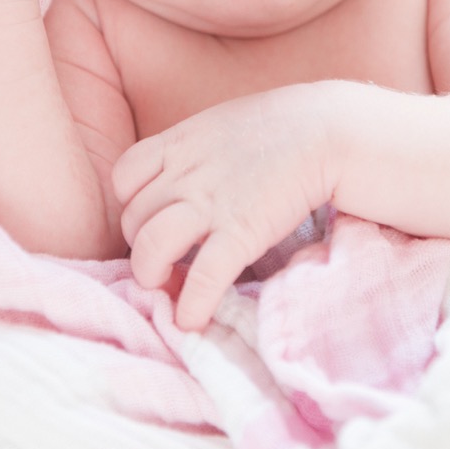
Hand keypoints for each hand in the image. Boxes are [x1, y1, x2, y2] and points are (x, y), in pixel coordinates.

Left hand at [112, 88, 333, 331]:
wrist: (325, 132)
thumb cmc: (276, 129)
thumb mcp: (217, 128)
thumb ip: (192, 154)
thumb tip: (180, 182)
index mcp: (177, 145)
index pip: (124, 178)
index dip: (131, 203)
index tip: (150, 218)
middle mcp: (183, 175)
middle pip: (132, 218)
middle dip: (140, 245)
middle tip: (162, 260)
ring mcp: (209, 204)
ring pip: (150, 246)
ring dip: (149, 274)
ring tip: (164, 287)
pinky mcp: (240, 232)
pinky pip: (203, 275)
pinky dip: (192, 303)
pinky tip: (191, 321)